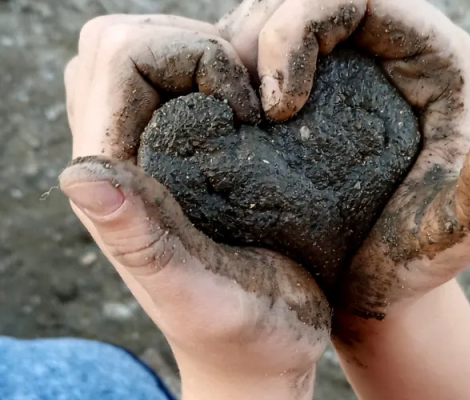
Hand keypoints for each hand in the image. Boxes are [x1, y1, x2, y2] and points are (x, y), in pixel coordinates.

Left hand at [59, 15, 329, 399]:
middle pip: (115, 43)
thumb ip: (141, 241)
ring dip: (196, 54)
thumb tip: (76, 173)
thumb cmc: (244, 332)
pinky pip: (168, 82)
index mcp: (114, 183)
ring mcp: (142, 154)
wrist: (258, 352)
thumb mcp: (200, 295)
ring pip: (138, 56)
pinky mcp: (173, 156)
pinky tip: (246, 109)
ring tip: (246, 100)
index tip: (246, 110)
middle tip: (244, 97)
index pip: (119, 58)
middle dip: (189, 44)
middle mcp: (116, 159)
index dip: (191, 56)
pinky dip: (208, 72)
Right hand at [219, 0, 469, 328]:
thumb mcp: (456, 235)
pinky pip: (259, 46)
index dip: (301, 28)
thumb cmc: (410, 259)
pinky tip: (226, 114)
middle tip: (239, 108)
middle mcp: (389, 44)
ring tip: (227, 113)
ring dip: (239, 51)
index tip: (278, 108)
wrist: (369, 279)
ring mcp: (345, 57)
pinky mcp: (311, 78)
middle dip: (260, 37)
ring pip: (275, 12)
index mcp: (433, 58)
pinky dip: (231, 70)